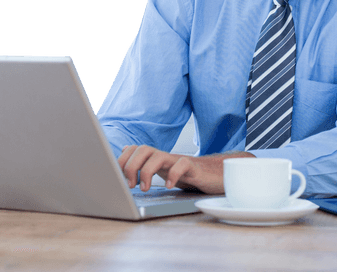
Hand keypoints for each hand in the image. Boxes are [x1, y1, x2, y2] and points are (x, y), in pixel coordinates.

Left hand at [117, 145, 254, 193]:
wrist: (217, 176)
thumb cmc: (189, 175)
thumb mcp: (164, 170)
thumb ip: (145, 162)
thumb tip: (125, 150)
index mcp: (156, 158)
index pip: (134, 149)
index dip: (123, 160)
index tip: (119, 178)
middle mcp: (166, 156)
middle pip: (143, 149)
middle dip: (131, 166)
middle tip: (131, 185)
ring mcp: (179, 160)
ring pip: (158, 155)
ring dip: (146, 171)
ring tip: (145, 188)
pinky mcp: (194, 168)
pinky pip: (182, 165)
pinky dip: (173, 175)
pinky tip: (168, 186)